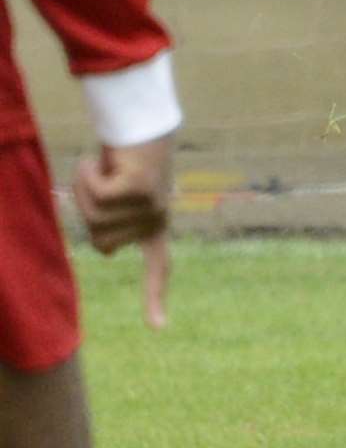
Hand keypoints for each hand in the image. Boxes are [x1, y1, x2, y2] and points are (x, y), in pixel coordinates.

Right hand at [72, 136, 174, 328]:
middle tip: (101, 181)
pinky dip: (87, 175)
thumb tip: (109, 252)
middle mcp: (158, 220)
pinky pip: (97, 196)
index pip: (159, 267)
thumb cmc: (120, 157)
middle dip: (86, 212)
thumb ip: (110, 223)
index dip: (155, 296)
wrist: (137, 119)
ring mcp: (153, 207)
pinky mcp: (141, 190)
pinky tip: (101, 160)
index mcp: (156, 226)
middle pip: (99, 241)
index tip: (158, 328)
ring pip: (95, 219)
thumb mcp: (111, 196)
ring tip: (103, 168)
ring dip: (85, 189)